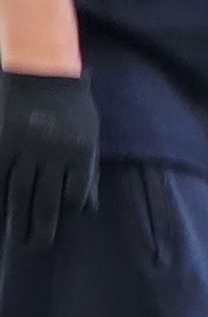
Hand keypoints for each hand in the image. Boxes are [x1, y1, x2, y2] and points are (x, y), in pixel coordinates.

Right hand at [0, 68, 97, 250]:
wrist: (42, 69)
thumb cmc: (71, 104)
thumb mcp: (89, 137)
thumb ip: (88, 173)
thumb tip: (89, 209)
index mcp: (79, 153)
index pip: (75, 192)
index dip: (68, 209)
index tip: (63, 221)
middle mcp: (53, 155)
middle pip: (47, 199)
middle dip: (42, 226)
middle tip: (36, 247)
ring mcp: (25, 148)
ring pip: (21, 192)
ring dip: (19, 219)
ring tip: (18, 240)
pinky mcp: (5, 142)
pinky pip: (3, 174)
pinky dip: (1, 193)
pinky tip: (1, 210)